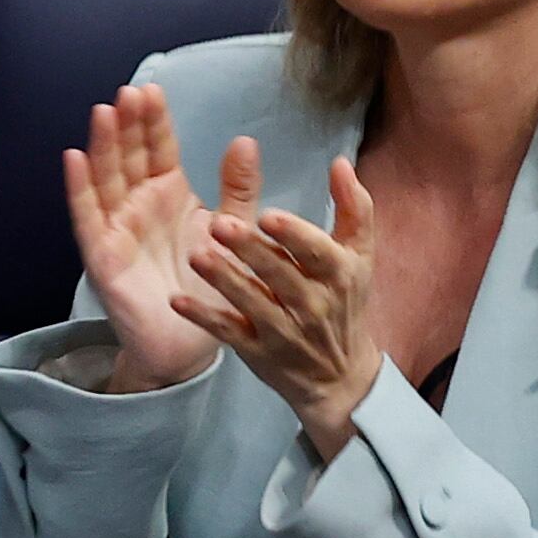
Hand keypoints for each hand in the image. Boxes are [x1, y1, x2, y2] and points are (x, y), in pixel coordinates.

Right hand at [59, 85, 249, 394]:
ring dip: (101, 145)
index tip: (153, 90)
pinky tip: (74, 159)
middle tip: (129, 93)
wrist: (192, 344)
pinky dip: (79, 188)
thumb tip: (245, 140)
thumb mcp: (233, 230)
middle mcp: (139, 204)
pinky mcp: (102, 255)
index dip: (154, 121)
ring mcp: (117, 227)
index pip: (158, 148)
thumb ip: (239, 189)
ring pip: (105, 178)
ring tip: (104, 112)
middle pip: (128, 155)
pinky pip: (87, 217)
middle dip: (127, 124)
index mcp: (169, 193)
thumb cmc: (212, 284)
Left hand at [184, 154, 380, 461]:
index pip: (317, 252)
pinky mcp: (258, 353)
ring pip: (252, 304)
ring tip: (197, 256)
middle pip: (280, 275)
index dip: (294, 235)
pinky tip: (177, 300)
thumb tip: (339, 162)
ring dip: (224, 281)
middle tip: (219, 224)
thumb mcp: (359, 255)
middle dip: (250, 251)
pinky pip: (228, 334)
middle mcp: (313, 305)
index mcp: (339, 274)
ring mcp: (284, 332)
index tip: (266, 214)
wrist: (339, 375)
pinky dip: (204, 318)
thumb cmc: (345, 300)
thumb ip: (354, 206)